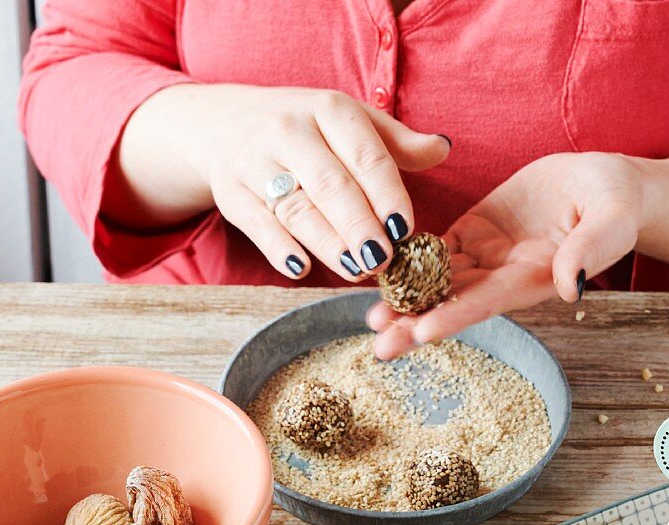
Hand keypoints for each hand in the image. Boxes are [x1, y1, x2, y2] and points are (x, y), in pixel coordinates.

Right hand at [112, 84, 450, 281]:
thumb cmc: (308, 131)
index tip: (405, 229)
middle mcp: (288, 130)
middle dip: (359, 225)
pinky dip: (278, 248)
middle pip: (330, 185)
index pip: (365, 155)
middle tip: (383, 259)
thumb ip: (396, 143)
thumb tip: (442, 149)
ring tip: (356, 270)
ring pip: (296, 208)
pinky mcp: (233, 193)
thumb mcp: (351, 123)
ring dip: (327, 243)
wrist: (227, 124)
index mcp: (328, 109)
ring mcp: (255, 162)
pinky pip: (258, 224)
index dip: (387, 194)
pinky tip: (300, 268)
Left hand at [367, 152, 668, 358]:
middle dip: (416, 324)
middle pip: (454, 303)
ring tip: (371, 317)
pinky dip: (409, 260)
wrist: (601, 184)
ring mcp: (486, 256)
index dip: (456, 316)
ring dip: (405, 300)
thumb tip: (570, 287)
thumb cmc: (615, 203)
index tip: (423, 332)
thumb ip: (590, 249)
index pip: (489, 302)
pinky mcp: (473, 232)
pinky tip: (381, 270)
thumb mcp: (612, 220)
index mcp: (533, 278)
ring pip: (438, 282)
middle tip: (379, 344)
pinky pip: (436, 248)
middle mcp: (503, 276)